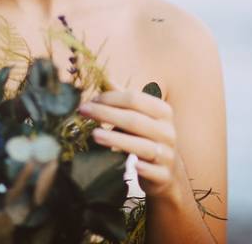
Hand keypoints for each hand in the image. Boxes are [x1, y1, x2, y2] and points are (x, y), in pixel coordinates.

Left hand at [77, 89, 185, 206]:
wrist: (167, 170)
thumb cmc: (147, 136)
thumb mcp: (140, 115)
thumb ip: (124, 98)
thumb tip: (105, 78)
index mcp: (162, 111)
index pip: (135, 98)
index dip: (111, 98)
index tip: (91, 100)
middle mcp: (167, 131)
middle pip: (134, 119)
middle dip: (106, 114)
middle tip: (83, 111)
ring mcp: (167, 154)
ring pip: (142, 146)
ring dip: (117, 139)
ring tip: (94, 134)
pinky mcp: (164, 175)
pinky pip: (153, 171)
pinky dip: (143, 168)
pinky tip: (132, 166)